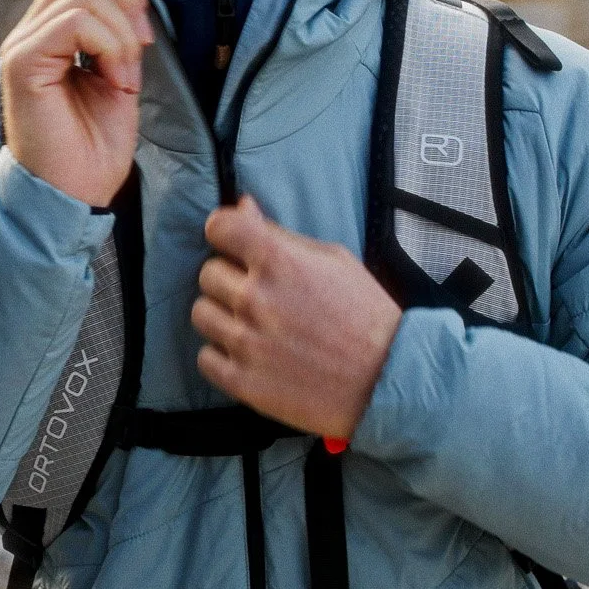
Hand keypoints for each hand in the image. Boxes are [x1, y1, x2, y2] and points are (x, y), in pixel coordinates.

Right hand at [0, 0, 160, 206]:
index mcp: (49, 33)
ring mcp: (22, 46)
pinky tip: (116, 84)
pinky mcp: (22, 62)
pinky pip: (74, 22)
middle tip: (143, 47)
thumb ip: (119, 33)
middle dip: (127, 0)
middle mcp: (29, 34)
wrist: (74, 193)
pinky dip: (109, 47)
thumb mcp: (118, 74)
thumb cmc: (95, 145)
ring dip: (122, 35)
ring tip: (125, 80)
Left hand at [192, 196, 402, 441]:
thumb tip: (242, 206)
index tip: (233, 244)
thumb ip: (279, 233)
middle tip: (259, 294)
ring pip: (201, 314)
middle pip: (207, 273)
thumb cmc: (363, 315)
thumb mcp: (333, 260)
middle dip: (229, 278)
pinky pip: (205, 358)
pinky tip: (251, 354)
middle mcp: (256, 299)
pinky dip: (222, 355)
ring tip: (255, 325)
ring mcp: (247, 343)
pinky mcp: (243, 382)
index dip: (224, 232)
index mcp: (279, 261)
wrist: (387, 379)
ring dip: (223, 316)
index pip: (219, 227)